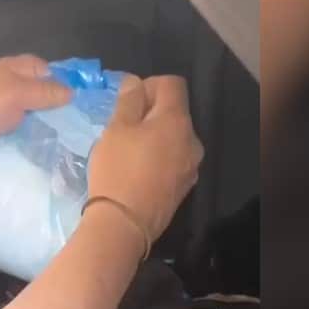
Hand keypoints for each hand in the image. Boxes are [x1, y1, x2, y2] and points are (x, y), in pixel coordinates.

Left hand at [0, 54, 72, 154]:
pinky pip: (29, 128)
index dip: (67, 86)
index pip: (53, 73)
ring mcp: (15, 106)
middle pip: (48, 95)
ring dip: (50, 125)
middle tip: (80, 126)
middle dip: (61, 109)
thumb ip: (46, 92)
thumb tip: (73, 93)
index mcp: (23, 68)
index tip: (83, 104)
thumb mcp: (19, 93)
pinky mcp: (9, 124)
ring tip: (71, 139)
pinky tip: (53, 146)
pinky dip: (37, 135)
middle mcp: (21, 85)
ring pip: (40, 113)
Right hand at [87, 75, 203, 244]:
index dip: (149, 85)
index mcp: (177, 121)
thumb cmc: (118, 170)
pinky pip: (173, 161)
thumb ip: (129, 100)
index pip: (172, 84)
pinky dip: (158, 159)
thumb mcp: (115, 129)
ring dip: (155, 137)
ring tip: (129, 152)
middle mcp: (192, 141)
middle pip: (175, 113)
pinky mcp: (183, 188)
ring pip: (174, 139)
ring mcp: (191, 167)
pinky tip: (137, 172)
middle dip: (151, 113)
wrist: (124, 225)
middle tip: (123, 128)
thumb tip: (135, 83)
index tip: (128, 102)